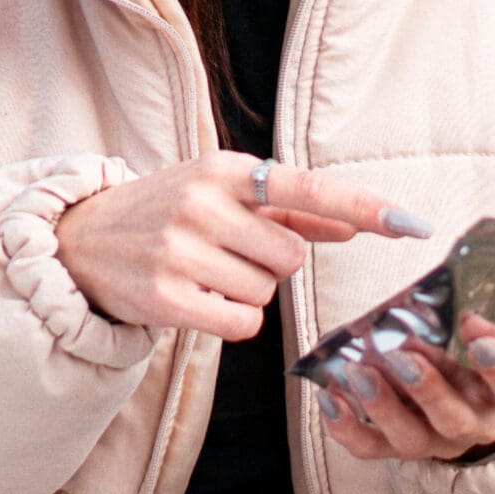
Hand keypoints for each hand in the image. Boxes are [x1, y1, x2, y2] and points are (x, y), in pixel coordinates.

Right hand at [55, 151, 431, 341]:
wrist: (82, 239)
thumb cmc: (166, 211)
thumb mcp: (223, 194)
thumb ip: (290, 210)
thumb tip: (353, 224)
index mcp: (224, 170)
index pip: (308, 188)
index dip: (363, 207)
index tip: (411, 224)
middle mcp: (202, 203)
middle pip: (290, 257)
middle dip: (271, 264)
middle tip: (228, 254)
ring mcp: (181, 251)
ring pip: (265, 291)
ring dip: (246, 291)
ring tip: (203, 272)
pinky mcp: (166, 297)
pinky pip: (242, 323)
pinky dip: (232, 319)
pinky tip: (199, 300)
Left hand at [317, 315, 494, 463]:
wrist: (470, 399)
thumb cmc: (476, 356)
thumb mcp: (490, 336)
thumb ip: (478, 325)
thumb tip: (460, 313)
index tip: (473, 330)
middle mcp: (474, 425)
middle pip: (454, 420)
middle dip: (426, 389)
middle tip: (401, 355)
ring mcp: (435, 442)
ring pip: (410, 439)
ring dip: (381, 406)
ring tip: (358, 371)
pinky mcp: (398, 449)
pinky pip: (371, 448)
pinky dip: (346, 427)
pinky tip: (330, 398)